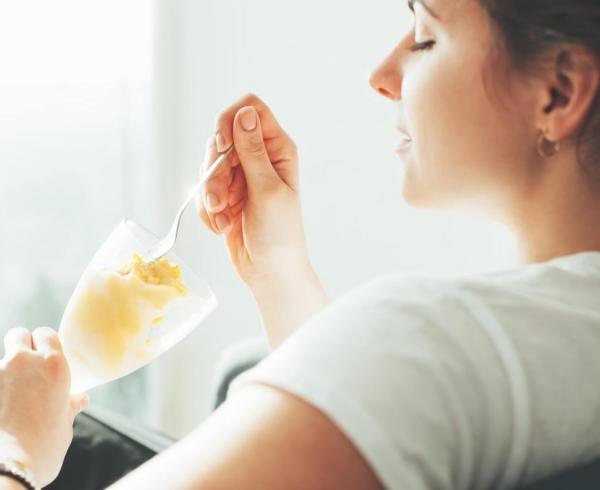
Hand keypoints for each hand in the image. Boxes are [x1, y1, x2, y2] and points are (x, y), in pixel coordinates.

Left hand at [0, 327, 88, 486]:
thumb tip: (80, 400)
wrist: (10, 466)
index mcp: (55, 365)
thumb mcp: (65, 422)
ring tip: (13, 393)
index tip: (46, 356)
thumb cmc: (44, 446)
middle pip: (19, 335)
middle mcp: (25, 361)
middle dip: (22, 346)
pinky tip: (4, 404)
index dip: (45, 343)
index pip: (46, 334)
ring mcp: (0, 373)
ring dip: (7, 370)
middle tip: (26, 367)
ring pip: (2, 358)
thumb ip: (70, 404)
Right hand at [197, 93, 312, 286]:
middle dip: (214, 172)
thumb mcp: (267, 190)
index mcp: (277, 149)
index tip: (221, 146)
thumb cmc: (279, 234)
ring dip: (209, 195)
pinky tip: (222, 227)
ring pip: (208, 166)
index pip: (250, 109)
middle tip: (220, 201)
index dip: (229, 120)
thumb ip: (252, 151)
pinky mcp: (225, 194)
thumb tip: (244, 112)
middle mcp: (258, 157)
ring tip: (223, 220)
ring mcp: (240, 176)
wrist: (269, 270)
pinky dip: (208, 210)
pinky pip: (203, 189)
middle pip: (221, 139)